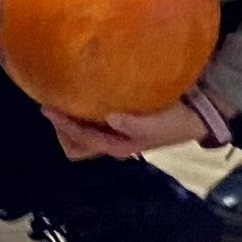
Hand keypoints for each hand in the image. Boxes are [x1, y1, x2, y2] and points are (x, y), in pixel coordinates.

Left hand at [46, 102, 207, 160]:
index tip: (48, 107)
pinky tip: (81, 95)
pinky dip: (82, 113)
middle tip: (54, 105)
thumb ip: (135, 125)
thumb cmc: (175, 122)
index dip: (63, 126)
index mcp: (116, 147)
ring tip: (62, 99)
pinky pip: (90, 123)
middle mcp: (111, 143)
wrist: (193, 117)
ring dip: (69, 122)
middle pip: (75, 145)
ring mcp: (113, 134)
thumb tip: (111, 119)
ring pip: (80, 135)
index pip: (81, 141)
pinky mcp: (118, 123)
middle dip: (61, 129)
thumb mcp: (158, 126)